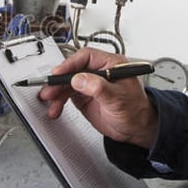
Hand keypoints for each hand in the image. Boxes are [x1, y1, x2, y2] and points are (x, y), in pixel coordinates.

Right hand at [39, 47, 157, 148]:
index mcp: (110, 64)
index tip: (59, 73)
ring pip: (67, 83)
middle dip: (59, 80)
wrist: (137, 130)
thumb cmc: (136, 110)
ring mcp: (90, 84)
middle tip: (49, 89)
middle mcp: (98, 71)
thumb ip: (98, 88)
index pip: (85, 57)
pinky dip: (59, 101)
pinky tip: (55, 108)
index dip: (70, 63)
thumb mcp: (118, 98)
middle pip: (73, 70)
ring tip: (49, 101)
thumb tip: (79, 79)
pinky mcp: (84, 96)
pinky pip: (67, 95)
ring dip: (56, 92)